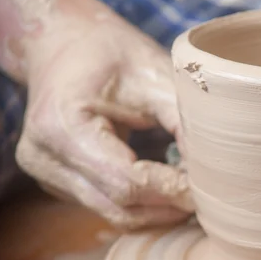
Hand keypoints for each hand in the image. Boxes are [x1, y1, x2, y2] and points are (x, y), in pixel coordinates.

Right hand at [15, 9, 193, 228]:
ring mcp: (50, 175)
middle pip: (121, 207)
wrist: (64, 45)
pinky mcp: (61, 183)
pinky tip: (171, 190)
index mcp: (63, 127)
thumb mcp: (154, 74)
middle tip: (211, 196)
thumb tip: (214, 170)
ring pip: (116, 214)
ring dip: (160, 211)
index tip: (210, 187)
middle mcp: (46, 159)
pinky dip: (144, 205)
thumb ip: (184, 121)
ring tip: (195, 194)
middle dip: (170, 206)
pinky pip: (109, 207)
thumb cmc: (110, 53)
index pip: (127, 182)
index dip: (173, 190)